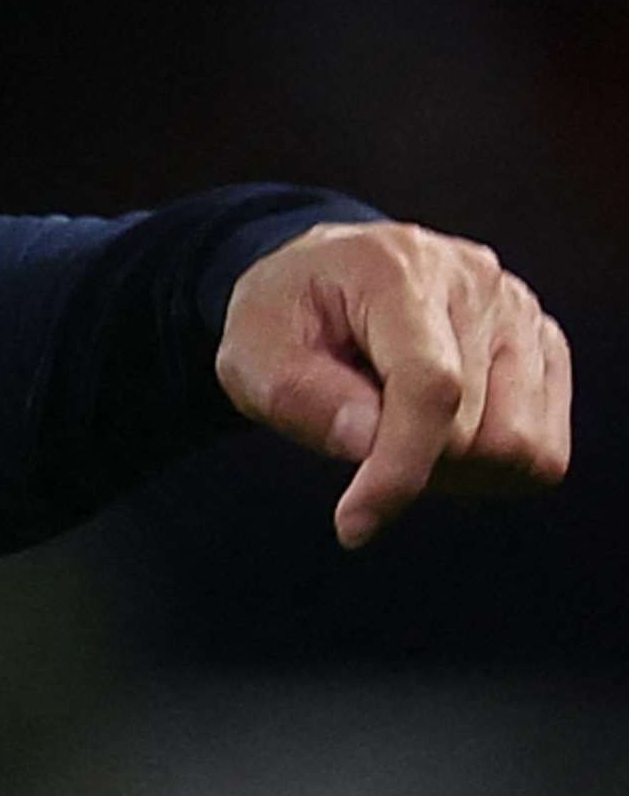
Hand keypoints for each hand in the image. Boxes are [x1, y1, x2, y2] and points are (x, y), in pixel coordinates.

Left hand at [217, 221, 574, 547]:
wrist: (324, 277)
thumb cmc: (285, 318)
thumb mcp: (250, 353)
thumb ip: (298, 397)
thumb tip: (368, 441)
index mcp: (395, 270)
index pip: (430, 387)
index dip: (399, 468)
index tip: (354, 525)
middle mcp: (475, 281)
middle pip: (475, 430)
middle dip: (410, 465)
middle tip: (358, 440)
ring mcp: (520, 312)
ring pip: (522, 446)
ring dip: (456, 471)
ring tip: (398, 435)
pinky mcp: (545, 344)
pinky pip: (545, 447)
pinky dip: (492, 466)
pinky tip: (440, 435)